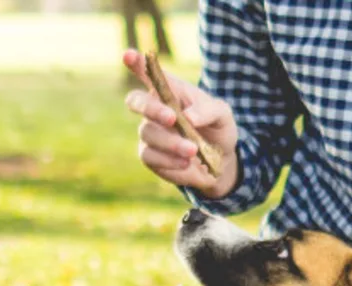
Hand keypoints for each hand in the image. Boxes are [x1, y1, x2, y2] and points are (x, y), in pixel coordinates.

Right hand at [123, 49, 240, 198]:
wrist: (222, 161)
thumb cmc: (217, 128)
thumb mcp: (222, 114)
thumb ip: (208, 109)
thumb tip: (188, 117)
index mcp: (170, 90)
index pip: (148, 72)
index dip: (136, 63)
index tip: (129, 55)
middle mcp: (154, 109)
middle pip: (135, 101)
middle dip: (151, 109)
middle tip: (172, 118)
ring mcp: (149, 133)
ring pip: (147, 133)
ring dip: (171, 143)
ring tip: (193, 151)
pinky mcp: (151, 157)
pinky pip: (151, 158)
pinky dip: (170, 162)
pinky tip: (187, 164)